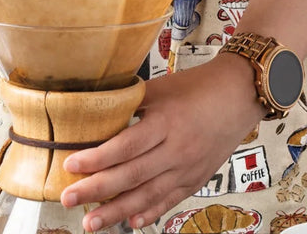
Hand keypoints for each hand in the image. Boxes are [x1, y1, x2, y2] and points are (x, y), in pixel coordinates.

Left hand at [60, 53, 264, 231]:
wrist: (239, 95)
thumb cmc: (197, 86)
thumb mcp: (162, 87)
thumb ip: (131, 101)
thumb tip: (97, 111)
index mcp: (165, 121)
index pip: (125, 146)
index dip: (97, 158)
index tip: (70, 164)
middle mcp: (176, 149)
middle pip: (131, 175)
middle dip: (96, 190)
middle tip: (68, 199)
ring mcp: (188, 168)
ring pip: (147, 195)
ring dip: (116, 211)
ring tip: (91, 222)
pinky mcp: (197, 179)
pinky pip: (169, 200)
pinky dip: (149, 212)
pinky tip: (131, 222)